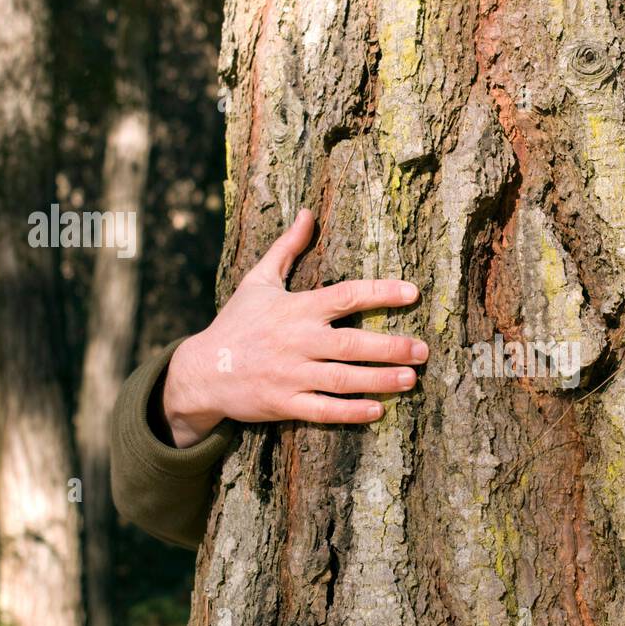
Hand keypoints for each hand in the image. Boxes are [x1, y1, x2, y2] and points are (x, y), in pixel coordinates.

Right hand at [160, 209, 428, 447]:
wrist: (200, 372)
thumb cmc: (236, 323)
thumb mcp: (258, 281)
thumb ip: (286, 249)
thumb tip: (307, 213)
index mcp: (296, 309)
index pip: (345, 295)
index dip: (380, 293)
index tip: (412, 292)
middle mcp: (296, 341)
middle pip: (351, 344)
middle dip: (390, 347)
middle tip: (424, 350)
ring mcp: (290, 375)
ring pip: (343, 379)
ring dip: (380, 380)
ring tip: (412, 379)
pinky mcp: (284, 404)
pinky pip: (323, 410)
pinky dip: (351, 412)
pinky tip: (378, 411)